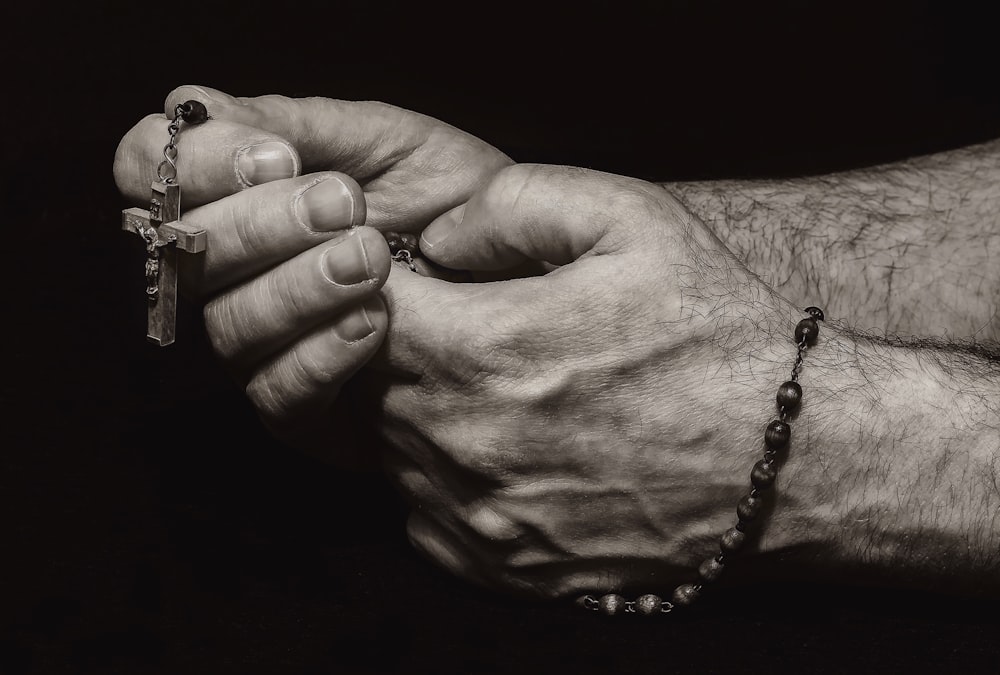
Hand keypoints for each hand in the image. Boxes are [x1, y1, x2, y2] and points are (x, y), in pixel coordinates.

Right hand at [113, 86, 511, 458]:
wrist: (518, 277)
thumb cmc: (452, 204)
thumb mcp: (389, 143)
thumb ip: (298, 123)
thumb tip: (200, 108)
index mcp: (240, 195)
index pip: (150, 170)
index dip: (198, 163)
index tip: (278, 157)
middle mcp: (235, 272)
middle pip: (188, 252)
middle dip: (262, 224)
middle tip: (342, 205)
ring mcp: (262, 342)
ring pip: (229, 325)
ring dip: (298, 287)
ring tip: (371, 260)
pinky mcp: (301, 407)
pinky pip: (276, 395)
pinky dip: (320, 356)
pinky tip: (371, 324)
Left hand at [364, 164, 847, 596]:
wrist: (788, 458)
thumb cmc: (714, 332)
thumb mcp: (629, 218)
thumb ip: (510, 204)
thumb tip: (435, 239)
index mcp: (480, 352)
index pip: (356, 308)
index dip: (372, 281)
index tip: (413, 273)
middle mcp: (463, 445)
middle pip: (365, 384)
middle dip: (392, 345)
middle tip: (455, 322)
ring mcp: (481, 515)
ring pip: (389, 451)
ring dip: (416, 410)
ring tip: (489, 382)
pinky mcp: (504, 564)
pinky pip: (423, 516)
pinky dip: (441, 479)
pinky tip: (499, 448)